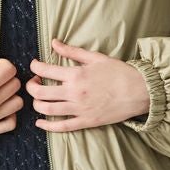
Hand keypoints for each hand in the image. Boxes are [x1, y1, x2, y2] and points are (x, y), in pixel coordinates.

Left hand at [28, 40, 149, 131]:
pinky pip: (61, 127)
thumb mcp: (95, 57)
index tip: (35, 66)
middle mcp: (74, 93)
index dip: (35, 67)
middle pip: (40, 92)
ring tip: (39, 98)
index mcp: (76, 74)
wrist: (139, 91)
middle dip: (31, 86)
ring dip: (36, 104)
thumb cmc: (119, 72)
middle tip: (34, 82)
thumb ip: (72, 51)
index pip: (44, 70)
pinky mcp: (85, 122)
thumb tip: (53, 42)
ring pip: (46, 110)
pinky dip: (47, 126)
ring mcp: (79, 109)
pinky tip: (40, 123)